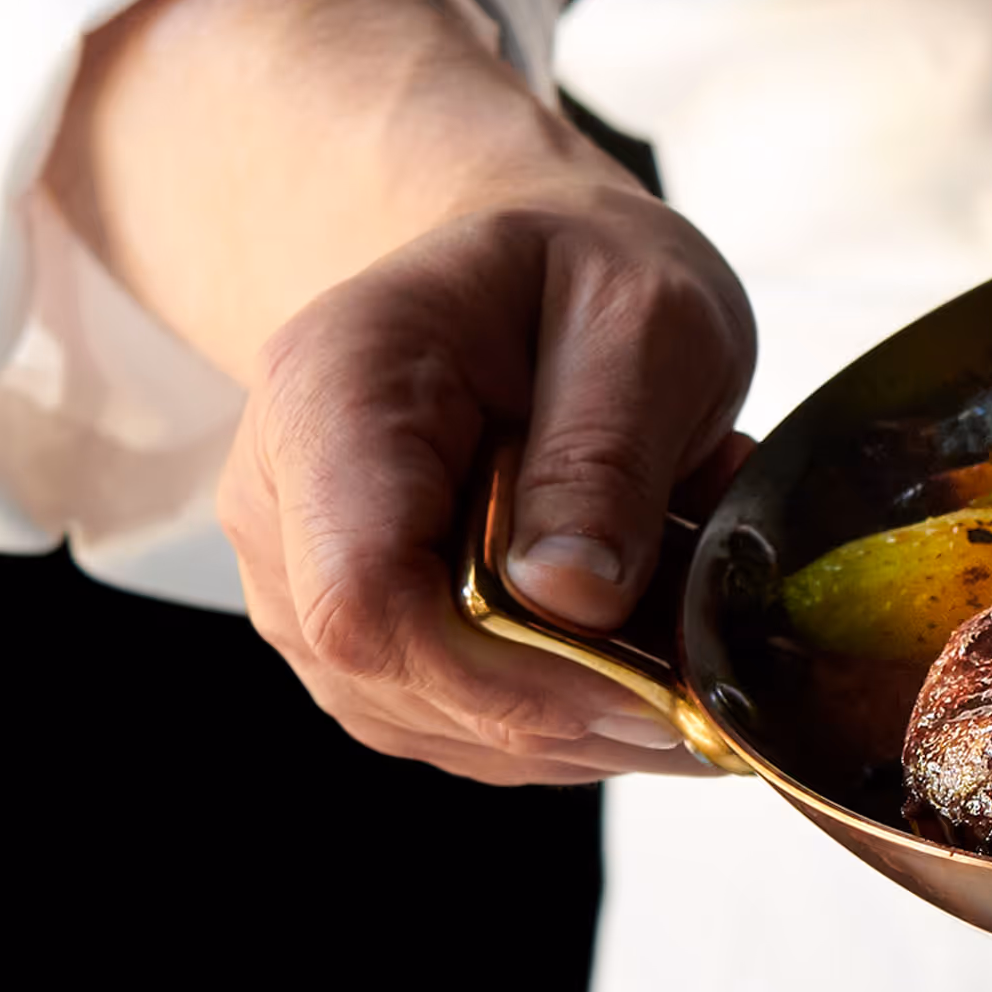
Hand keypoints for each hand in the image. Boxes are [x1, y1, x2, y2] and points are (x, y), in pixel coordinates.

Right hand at [220, 182, 755, 781]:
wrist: (530, 269)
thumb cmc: (582, 274)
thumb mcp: (642, 316)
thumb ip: (607, 452)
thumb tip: (573, 601)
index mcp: (333, 390)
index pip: (361, 597)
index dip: (498, 675)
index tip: (642, 685)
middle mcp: (281, 500)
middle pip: (395, 677)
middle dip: (571, 697)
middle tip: (710, 641)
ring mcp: (306, 580)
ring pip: (434, 721)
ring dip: (586, 703)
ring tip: (681, 593)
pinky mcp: (359, 636)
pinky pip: (459, 722)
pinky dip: (573, 704)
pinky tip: (642, 626)